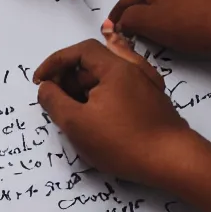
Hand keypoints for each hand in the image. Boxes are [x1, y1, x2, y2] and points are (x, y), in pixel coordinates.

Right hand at [34, 38, 192, 186]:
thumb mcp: (76, 123)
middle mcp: (133, 69)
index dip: (55, 62)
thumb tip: (45, 87)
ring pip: (106, 77)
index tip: (40, 81)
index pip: (80, 50)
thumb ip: (54, 100)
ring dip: (84, 88)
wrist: (171, 160)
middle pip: (93, 63)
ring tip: (73, 112)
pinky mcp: (151, 101)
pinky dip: (102, 94)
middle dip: (68, 78)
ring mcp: (145, 85)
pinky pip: (121, 88)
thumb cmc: (120, 141)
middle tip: (55, 102)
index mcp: (115, 68)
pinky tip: (97, 112)